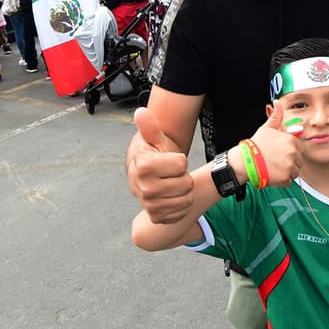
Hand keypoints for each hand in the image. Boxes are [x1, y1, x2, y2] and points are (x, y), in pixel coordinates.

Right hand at [129, 108, 192, 222]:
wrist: (146, 175)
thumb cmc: (153, 154)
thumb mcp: (154, 138)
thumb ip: (150, 126)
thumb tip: (141, 112)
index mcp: (143, 166)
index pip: (182, 164)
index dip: (180, 160)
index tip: (169, 159)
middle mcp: (144, 188)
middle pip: (186, 184)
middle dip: (183, 176)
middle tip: (172, 173)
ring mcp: (149, 205)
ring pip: (186, 199)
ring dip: (184, 191)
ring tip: (172, 184)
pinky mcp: (157, 216)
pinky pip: (182, 212)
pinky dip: (181, 205)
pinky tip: (172, 197)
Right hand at [249, 102, 302, 185]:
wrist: (244, 161)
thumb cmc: (256, 145)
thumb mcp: (267, 128)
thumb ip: (276, 116)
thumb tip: (278, 102)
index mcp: (292, 140)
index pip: (300, 149)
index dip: (290, 152)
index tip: (280, 153)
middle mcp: (293, 153)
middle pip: (298, 161)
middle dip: (289, 162)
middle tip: (276, 162)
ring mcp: (289, 166)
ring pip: (295, 172)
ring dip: (287, 172)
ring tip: (274, 168)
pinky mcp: (285, 178)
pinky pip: (289, 181)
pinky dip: (282, 180)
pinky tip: (273, 174)